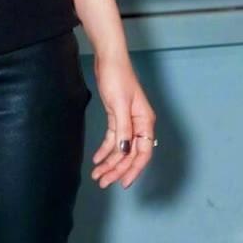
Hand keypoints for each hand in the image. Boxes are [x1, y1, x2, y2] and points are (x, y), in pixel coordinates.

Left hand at [89, 53, 156, 189]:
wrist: (109, 59)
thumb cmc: (117, 78)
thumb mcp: (119, 105)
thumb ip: (123, 130)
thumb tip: (125, 152)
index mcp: (145, 122)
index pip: (143, 153)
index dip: (134, 170)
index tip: (122, 183)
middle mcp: (139, 125)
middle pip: (130, 154)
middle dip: (117, 170)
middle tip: (103, 182)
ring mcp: (128, 122)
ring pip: (121, 149)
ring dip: (110, 163)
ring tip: (97, 175)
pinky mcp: (117, 118)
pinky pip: (113, 140)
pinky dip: (105, 150)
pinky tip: (97, 160)